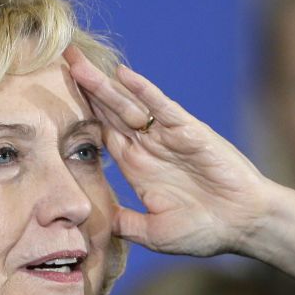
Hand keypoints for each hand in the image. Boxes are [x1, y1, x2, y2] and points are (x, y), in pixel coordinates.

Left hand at [65, 46, 270, 256]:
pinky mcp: (189, 131)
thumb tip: (98, 224)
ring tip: (76, 61)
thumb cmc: (204, 230)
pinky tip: (122, 74)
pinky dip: (143, 90)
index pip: (101, 133)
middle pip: (108, 111)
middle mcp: (149, 146)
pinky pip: (162, 107)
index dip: (78, 114)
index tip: (51, 97)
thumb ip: (126, 224)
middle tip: (59, 61)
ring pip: (128, 104)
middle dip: (84, 88)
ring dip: (102, 84)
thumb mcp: (153, 233)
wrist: (243, 225)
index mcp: (138, 167)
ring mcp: (167, 136)